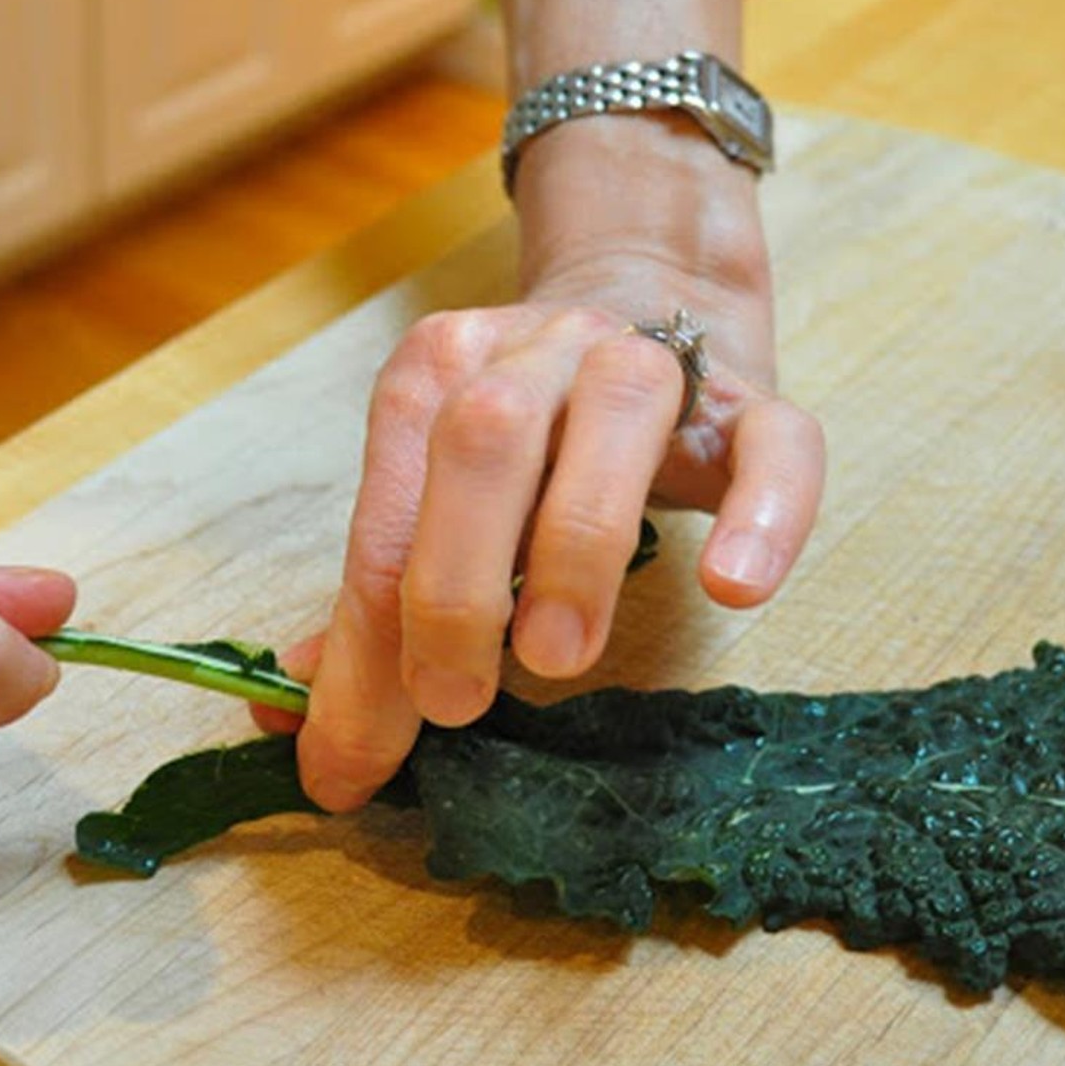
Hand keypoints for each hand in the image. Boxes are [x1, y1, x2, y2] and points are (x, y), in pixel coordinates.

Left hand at [255, 245, 823, 811]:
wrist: (645, 299)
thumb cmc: (529, 437)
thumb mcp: (436, 497)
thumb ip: (374, 597)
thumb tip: (290, 723)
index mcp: (435, 374)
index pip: (385, 520)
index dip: (362, 652)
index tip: (351, 766)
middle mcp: (532, 348)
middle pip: (481, 440)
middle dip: (455, 582)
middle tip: (453, 705)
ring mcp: (644, 359)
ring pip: (617, 416)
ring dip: (577, 542)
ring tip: (557, 661)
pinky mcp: (747, 397)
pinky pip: (774, 441)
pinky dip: (761, 512)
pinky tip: (735, 588)